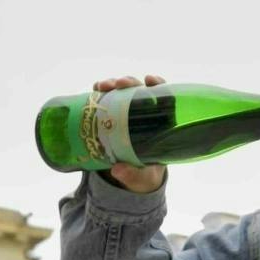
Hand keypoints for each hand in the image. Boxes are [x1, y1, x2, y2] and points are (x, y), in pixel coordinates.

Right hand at [93, 74, 166, 193]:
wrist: (130, 179)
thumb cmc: (144, 175)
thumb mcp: (141, 178)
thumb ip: (131, 175)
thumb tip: (117, 170)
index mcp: (160, 125)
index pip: (164, 98)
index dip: (159, 85)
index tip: (149, 80)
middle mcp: (144, 114)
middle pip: (140, 90)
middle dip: (129, 82)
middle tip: (119, 84)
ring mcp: (127, 113)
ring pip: (123, 91)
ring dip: (113, 84)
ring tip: (102, 86)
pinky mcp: (113, 116)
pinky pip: (108, 99)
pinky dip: (101, 91)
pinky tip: (95, 88)